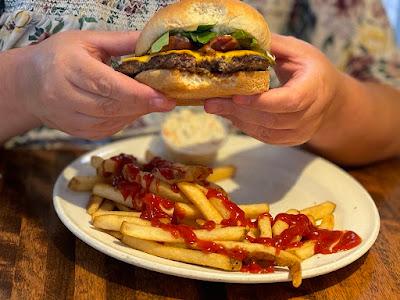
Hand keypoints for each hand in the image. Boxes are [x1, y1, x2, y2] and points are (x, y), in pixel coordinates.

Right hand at [17, 31, 174, 139]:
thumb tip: (155, 43)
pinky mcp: (74, 132)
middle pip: (111, 107)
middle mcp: (65, 96)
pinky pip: (105, 131)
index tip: (164, 97)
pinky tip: (132, 111)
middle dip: (143, 105)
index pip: (108, 85)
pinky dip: (124, 122)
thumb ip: (122, 42)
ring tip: (151, 103)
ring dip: (136, 114)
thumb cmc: (61, 56)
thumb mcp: (88, 41)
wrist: (29, 83)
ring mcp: (68, 118)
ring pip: (110, 122)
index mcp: (70, 67)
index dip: (138, 94)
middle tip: (166, 101)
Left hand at [204, 34, 341, 145]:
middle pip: (270, 119)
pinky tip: (230, 114)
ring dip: (237, 119)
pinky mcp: (290, 140)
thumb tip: (243, 41)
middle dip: (238, 111)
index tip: (236, 95)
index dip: (261, 101)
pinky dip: (245, 126)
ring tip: (216, 106)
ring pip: (264, 131)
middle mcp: (309, 116)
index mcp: (314, 90)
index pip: (288, 101)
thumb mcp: (299, 52)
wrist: (331, 98)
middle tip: (211, 102)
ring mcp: (300, 132)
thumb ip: (274, 47)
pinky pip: (264, 137)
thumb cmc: (314, 70)